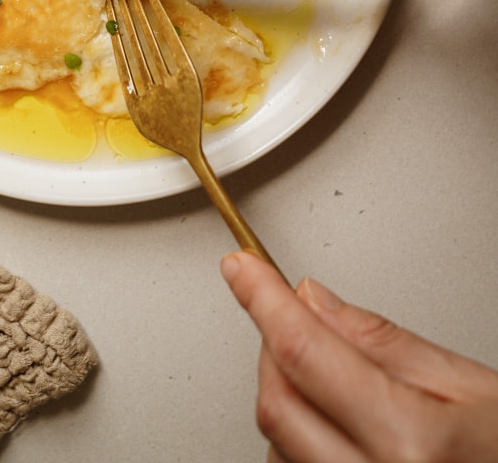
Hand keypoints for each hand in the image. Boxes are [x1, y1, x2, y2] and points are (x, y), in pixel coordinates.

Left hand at [222, 251, 497, 462]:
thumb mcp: (472, 387)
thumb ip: (386, 344)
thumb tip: (313, 301)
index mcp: (411, 445)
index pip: (304, 352)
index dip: (263, 300)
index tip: (241, 269)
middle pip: (277, 401)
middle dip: (273, 345)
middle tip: (294, 314)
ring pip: (275, 443)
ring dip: (285, 396)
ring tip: (331, 376)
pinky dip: (294, 440)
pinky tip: (327, 422)